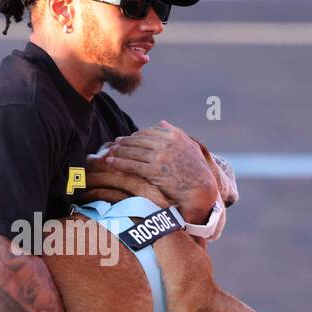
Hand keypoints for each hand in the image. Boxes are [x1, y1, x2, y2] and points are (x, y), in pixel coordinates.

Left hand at [101, 121, 217, 221]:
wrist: (201, 189)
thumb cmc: (198, 169)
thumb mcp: (191, 146)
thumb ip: (176, 132)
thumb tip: (161, 122)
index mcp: (174, 135)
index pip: (149, 132)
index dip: (136, 135)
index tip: (128, 138)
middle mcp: (166, 143)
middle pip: (138, 140)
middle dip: (125, 142)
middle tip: (115, 144)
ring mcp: (159, 157)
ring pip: (133, 151)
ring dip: (119, 151)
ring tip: (110, 152)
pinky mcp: (154, 171)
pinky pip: (132, 165)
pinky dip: (119, 162)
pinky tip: (110, 162)